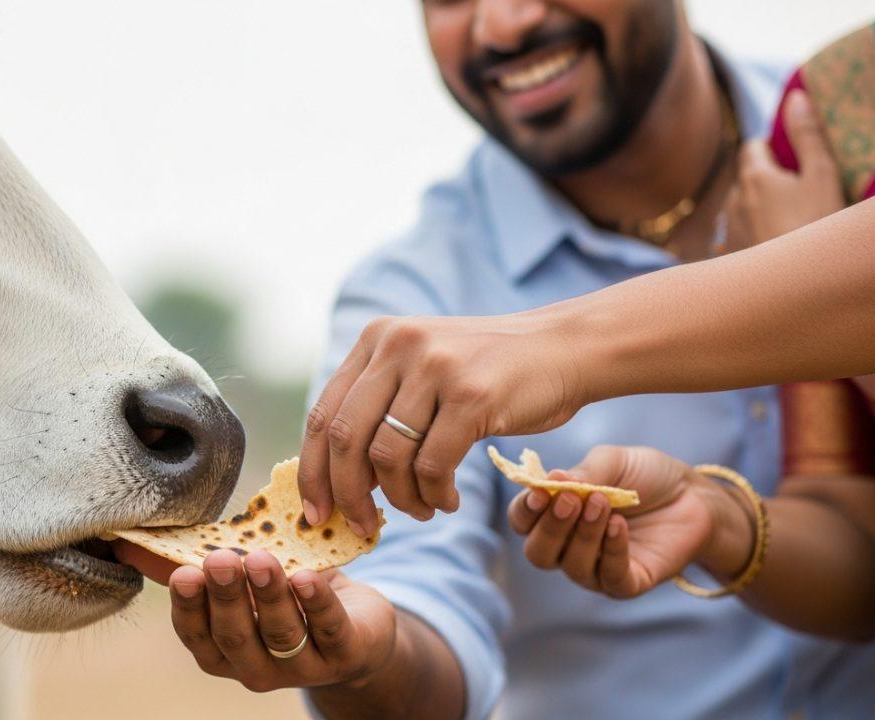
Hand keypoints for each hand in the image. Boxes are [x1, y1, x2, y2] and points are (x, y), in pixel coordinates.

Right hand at [166, 548, 397, 692]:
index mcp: (223, 651)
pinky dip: (319, 603)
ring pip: (281, 633)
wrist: (357, 627)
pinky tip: (309, 577)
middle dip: (227, 598)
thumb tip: (127, 544)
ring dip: (269, 595)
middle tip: (220, 562)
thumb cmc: (285, 596)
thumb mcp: (239, 582)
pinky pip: (330, 629)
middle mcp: (257, 667)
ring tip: (261, 560)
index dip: (189, 606)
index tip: (184, 571)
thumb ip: (190, 566)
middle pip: (236, 636)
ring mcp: (303, 666)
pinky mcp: (346, 654)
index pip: (197, 634)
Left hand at [298, 312, 584, 532]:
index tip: (314, 512)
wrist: (563, 348)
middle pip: (344, 438)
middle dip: (347, 494)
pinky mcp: (472, 395)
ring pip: (388, 457)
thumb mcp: (423, 367)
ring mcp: (435, 367)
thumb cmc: (488, 373)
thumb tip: (335, 476)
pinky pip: (433, 465)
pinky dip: (434, 494)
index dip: (312, 470)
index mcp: (377, 338)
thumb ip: (379, 403)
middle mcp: (398, 345)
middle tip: (360, 525)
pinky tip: (446, 500)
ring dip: (400, 499)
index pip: (322, 413)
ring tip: (420, 510)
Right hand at [507, 445, 718, 598]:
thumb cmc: (646, 476)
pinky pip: (609, 577)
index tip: (539, 492)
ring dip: (584, 534)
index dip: (526, 510)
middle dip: (550, 527)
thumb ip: (583, 473)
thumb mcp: (613, 462)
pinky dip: (611, 551)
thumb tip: (551, 479)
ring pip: (572, 566)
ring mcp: (596, 568)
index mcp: (556, 515)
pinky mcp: (627, 583)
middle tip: (570, 499)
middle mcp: (568, 547)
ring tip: (603, 503)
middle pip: (539, 553)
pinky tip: (619, 526)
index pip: (523, 522)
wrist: (693, 495)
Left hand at [725, 89, 845, 248]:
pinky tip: (776, 243)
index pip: (753, 146)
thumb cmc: (816, 226)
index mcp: (753, 177)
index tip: (797, 159)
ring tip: (791, 220)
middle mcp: (733, 201)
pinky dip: (754, 231)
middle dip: (769, 177)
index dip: (774, 147)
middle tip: (802, 191)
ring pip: (742, 206)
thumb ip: (808, 135)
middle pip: (747, 176)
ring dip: (760, 205)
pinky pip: (740, 233)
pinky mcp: (732, 255)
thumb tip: (795, 96)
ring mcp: (729, 230)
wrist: (799, 285)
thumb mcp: (822, 175)